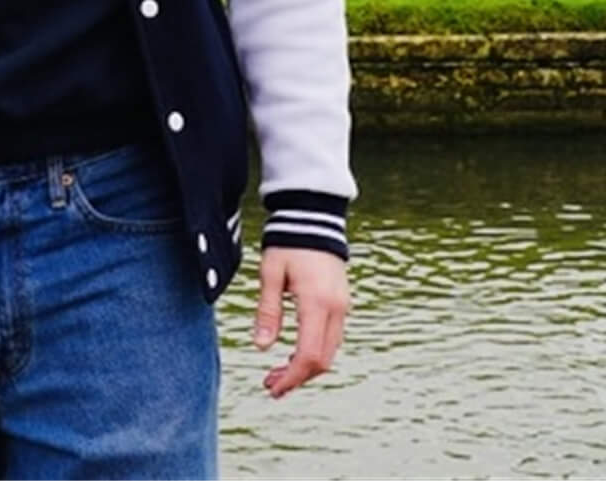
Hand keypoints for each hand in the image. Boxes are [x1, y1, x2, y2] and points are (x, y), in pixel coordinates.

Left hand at [253, 247, 347, 397]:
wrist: (314, 217)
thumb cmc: (288, 243)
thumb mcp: (271, 274)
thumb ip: (267, 311)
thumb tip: (262, 347)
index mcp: (317, 303)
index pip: (308, 355)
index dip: (291, 378)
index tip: (272, 388)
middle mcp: (336, 309)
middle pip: (322, 360)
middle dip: (297, 378)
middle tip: (270, 385)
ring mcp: (343, 307)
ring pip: (329, 352)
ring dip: (305, 368)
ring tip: (277, 373)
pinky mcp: (342, 304)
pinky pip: (331, 338)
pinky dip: (314, 353)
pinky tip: (294, 354)